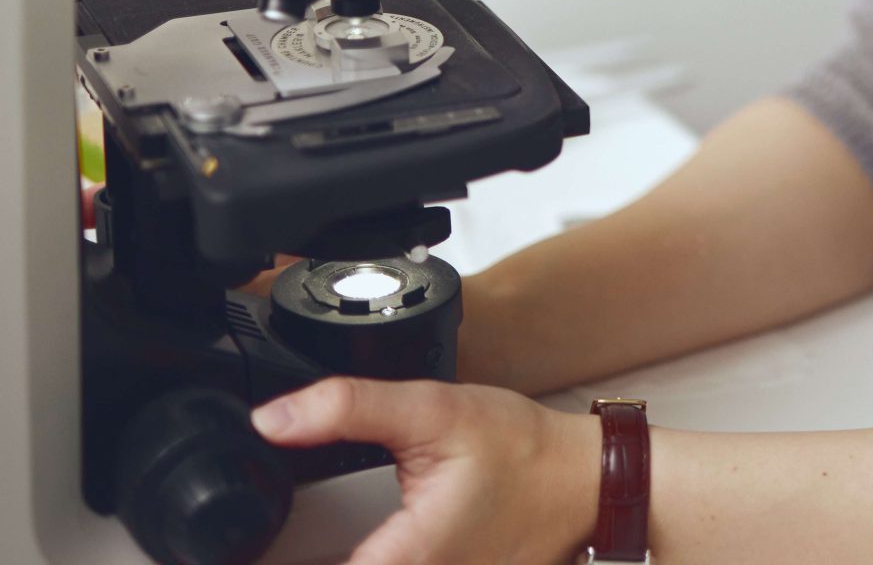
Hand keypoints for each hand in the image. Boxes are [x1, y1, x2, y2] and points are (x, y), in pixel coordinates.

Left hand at [252, 377, 600, 564]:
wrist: (582, 482)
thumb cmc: (523, 452)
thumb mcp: (434, 411)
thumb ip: (349, 408)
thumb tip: (271, 418)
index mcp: (398, 564)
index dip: (249, 560)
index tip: (203, 550)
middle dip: (281, 551)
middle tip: (223, 540)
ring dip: (316, 551)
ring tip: (274, 541)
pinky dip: (353, 557)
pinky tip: (336, 540)